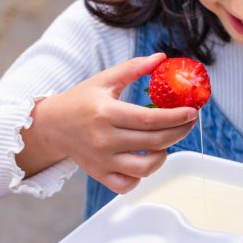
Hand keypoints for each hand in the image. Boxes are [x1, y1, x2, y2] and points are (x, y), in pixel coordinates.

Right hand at [17, 53, 197, 192]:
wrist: (51, 125)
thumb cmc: (80, 100)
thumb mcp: (104, 79)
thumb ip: (133, 68)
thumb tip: (161, 58)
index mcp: (106, 113)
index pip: (149, 120)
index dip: (175, 117)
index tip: (192, 112)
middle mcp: (103, 140)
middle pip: (154, 142)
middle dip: (179, 132)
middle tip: (188, 122)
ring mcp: (101, 161)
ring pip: (144, 168)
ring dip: (163, 155)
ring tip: (165, 141)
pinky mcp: (99, 175)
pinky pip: (127, 185)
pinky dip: (141, 176)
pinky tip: (145, 158)